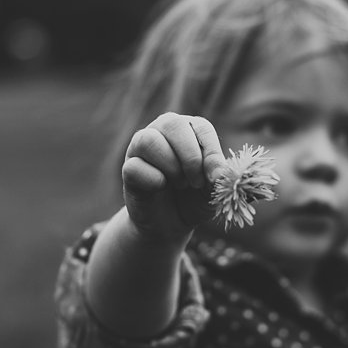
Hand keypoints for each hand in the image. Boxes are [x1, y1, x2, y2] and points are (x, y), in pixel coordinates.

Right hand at [121, 113, 225, 242]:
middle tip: (196, 182)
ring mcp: (140, 149)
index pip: (201, 127)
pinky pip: (135, 166)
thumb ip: (219, 177)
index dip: (211, 152)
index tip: (217, 177)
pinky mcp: (128, 168)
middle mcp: (162, 132)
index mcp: (188, 130)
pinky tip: (160, 189)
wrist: (171, 224)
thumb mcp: (214, 189)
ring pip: (148, 140)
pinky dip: (153, 181)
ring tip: (179, 183)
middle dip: (190, 156)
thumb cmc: (195, 199)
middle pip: (172, 124)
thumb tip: (219, 172)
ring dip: (170, 166)